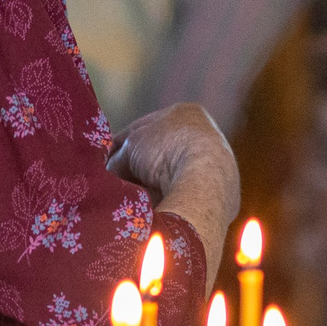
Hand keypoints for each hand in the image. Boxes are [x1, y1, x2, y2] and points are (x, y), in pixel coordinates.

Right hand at [108, 104, 239, 261]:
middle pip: (160, 155)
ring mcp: (217, 169)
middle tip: (115, 182)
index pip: (147, 128)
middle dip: (137, 169)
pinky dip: (166, 204)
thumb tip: (108, 174)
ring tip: (130, 199)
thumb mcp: (131, 146)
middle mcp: (207, 138)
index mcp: (189, 113)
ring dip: (150, 189)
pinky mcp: (221, 198)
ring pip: (171, 179)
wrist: (203, 183)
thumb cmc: (167, 151)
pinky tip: (149, 212)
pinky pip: (185, 199)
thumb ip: (118, 157)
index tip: (105, 161)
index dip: (122, 144)